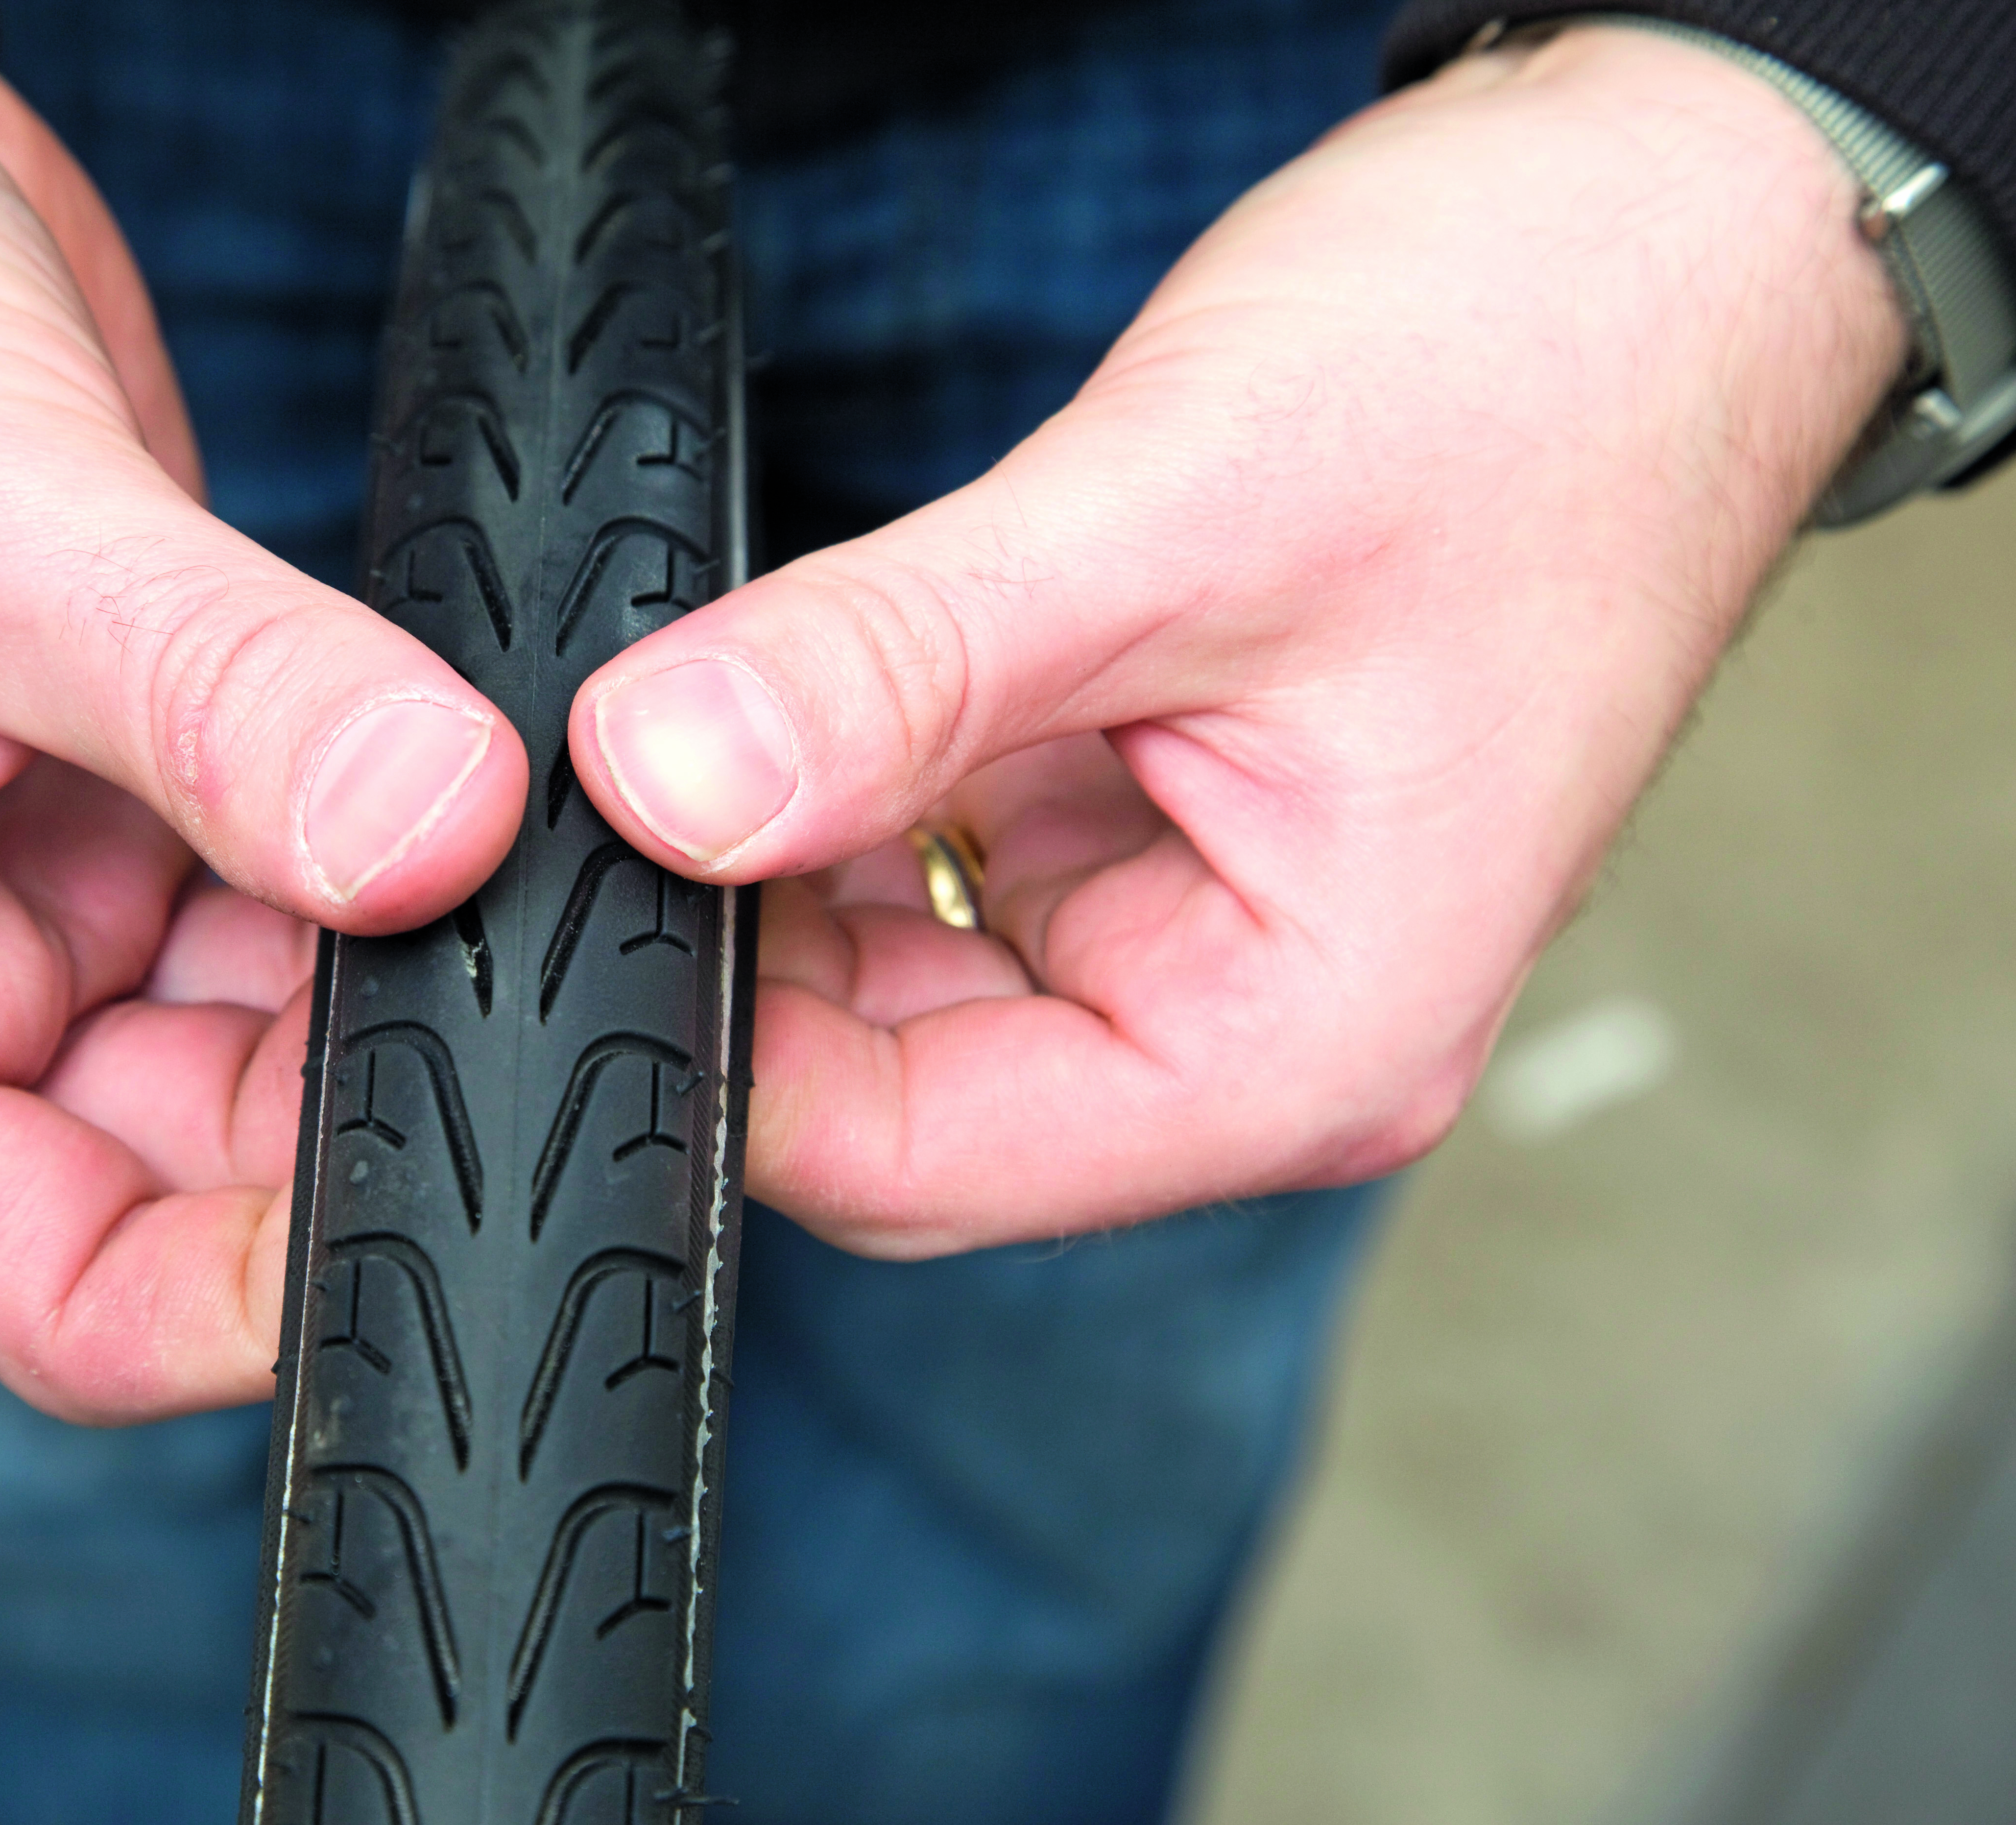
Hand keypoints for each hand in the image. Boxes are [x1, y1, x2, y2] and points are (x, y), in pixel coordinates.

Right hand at [0, 0, 526, 1417]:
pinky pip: (298, 885)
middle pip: (197, 1173)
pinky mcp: (140, 768)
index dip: (258, 1301)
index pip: (63, 1289)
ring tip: (536, 914)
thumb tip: (428, 833)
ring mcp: (42, 870)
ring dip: (403, 983)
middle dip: (364, 1114)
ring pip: (270, 1028)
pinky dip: (398, 869)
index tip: (440, 1215)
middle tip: (542, 1020)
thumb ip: (216, 705)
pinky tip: (483, 822)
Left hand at [567, 25, 1905, 1251]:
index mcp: (1299, 1043)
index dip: (728, 1067)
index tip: (589, 908)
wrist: (1656, 238)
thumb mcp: (1184, 516)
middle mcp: (1247, 1021)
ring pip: (902, 980)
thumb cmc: (1529, 374)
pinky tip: (793, 693)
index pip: (922, 1165)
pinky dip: (849, 790)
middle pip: (896, 1097)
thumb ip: (907, 666)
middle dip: (744, 966)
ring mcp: (1194, 923)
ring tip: (699, 723)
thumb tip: (660, 779)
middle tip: (606, 802)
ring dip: (785, 868)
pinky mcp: (1150, 821)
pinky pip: (943, 863)